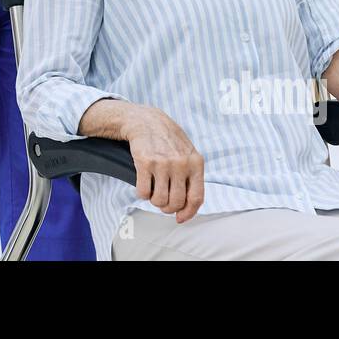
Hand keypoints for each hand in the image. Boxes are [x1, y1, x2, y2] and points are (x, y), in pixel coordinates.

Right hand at [121, 106, 204, 221]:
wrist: (145, 121)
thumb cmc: (167, 139)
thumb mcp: (187, 153)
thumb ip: (192, 177)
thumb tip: (188, 206)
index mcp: (195, 163)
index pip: (196, 198)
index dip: (188, 213)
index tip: (180, 217)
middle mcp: (181, 164)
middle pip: (175, 203)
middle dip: (167, 207)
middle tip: (163, 202)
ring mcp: (163, 164)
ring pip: (159, 200)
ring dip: (154, 201)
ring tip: (154, 191)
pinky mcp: (145, 163)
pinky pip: (143, 192)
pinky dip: (142, 193)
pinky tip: (144, 184)